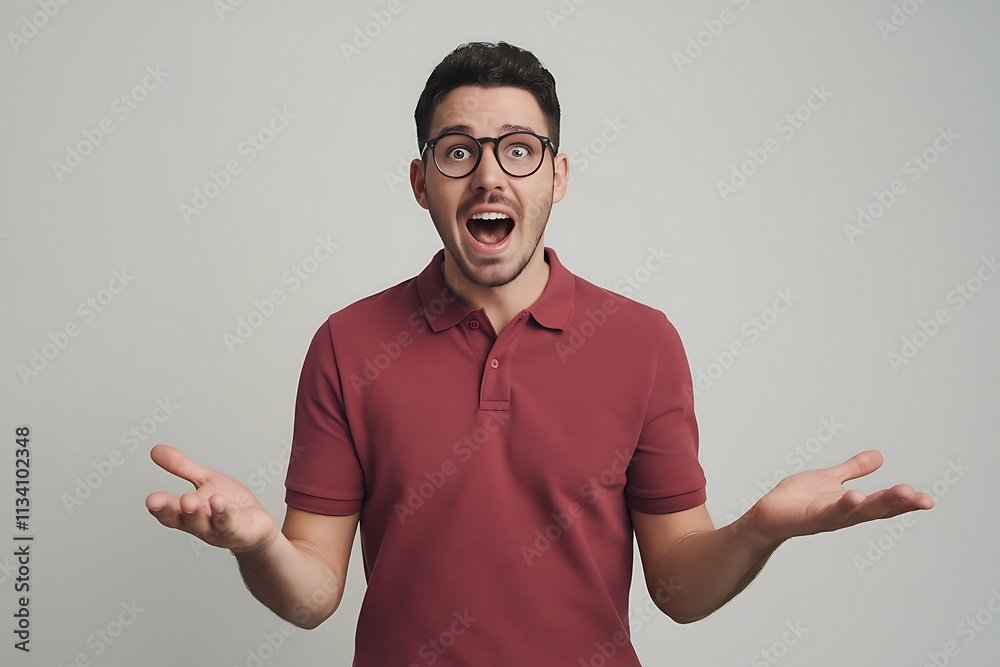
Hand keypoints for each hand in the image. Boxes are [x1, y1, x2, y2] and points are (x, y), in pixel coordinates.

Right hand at [145, 444, 278, 553]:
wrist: (257, 525)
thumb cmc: (230, 503)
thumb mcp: (204, 480)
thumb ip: (181, 467)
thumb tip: (155, 450)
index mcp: (189, 514)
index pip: (170, 513)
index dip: (160, 508)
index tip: (150, 500)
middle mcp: (201, 525)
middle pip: (184, 519)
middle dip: (174, 510)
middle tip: (160, 500)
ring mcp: (219, 531)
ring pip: (206, 524)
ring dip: (197, 513)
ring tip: (190, 499)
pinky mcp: (239, 532)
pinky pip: (230, 525)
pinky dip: (224, 514)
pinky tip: (219, 502)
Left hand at [742, 449, 933, 548]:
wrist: (766, 514)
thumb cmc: (796, 499)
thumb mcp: (830, 478)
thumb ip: (853, 469)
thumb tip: (879, 456)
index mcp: (851, 504)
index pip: (883, 504)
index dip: (905, 503)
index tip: (928, 499)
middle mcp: (844, 514)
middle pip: (876, 509)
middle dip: (899, 504)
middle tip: (923, 499)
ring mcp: (828, 517)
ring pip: (858, 511)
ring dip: (879, 503)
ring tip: (901, 493)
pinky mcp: (809, 518)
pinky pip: (829, 512)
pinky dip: (843, 505)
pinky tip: (855, 496)